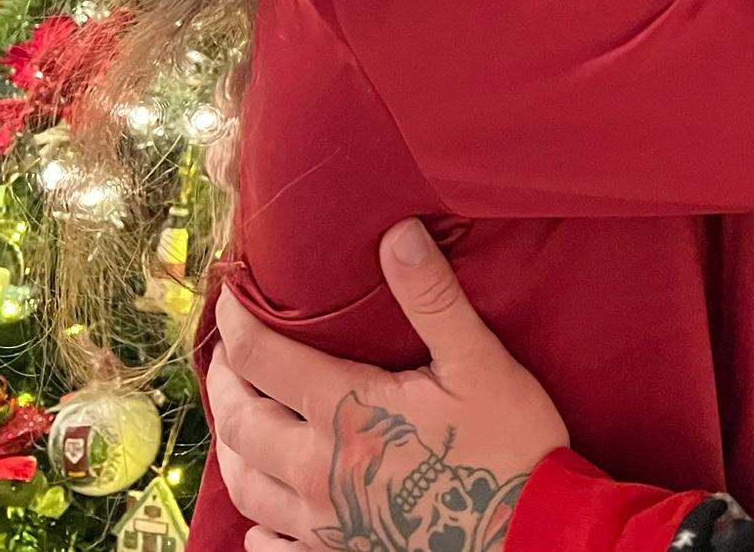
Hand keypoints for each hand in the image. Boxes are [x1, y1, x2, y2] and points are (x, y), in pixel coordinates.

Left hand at [210, 219, 567, 551]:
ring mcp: (324, 524)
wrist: (530, 533)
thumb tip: (398, 233)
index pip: (262, 359)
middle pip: (240, 422)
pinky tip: (262, 515)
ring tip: (238, 416)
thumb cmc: (508, 444)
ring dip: (232, 445)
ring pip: (245, 484)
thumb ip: (432, 296)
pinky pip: (274, 545)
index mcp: (346, 412)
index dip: (237, 322)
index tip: (231, 296)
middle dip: (224, 381)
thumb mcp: (478, 360)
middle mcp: (319, 471)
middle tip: (224, 352)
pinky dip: (257, 523)